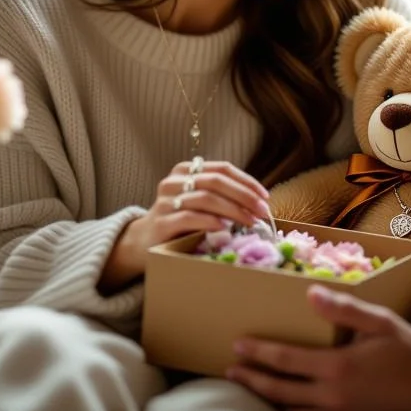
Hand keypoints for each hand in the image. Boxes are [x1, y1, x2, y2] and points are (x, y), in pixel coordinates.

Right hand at [102, 158, 270, 290]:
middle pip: (215, 181)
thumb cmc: (180, 220)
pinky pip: (189, 217)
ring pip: (205, 198)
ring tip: (250, 221)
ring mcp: (165, 201)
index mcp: (186, 170)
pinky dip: (210, 221)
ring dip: (233, 210)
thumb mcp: (200, 202)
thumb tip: (260, 202)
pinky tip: (224, 228)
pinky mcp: (161, 223)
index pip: (222, 169)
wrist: (145, 242)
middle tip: (262, 211)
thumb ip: (222, 195)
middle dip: (244, 196)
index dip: (246, 181)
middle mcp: (174, 181)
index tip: (265, 196)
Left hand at [228, 285, 410, 410]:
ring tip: (251, 386)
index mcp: (336, 367)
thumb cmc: (410, 354)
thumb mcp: (380, 323)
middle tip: (230, 370)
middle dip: (252, 379)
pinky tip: (285, 404)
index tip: (238, 344)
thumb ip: (344, 309)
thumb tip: (311, 293)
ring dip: (267, 397)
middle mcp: (332, 396)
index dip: (259, 352)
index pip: (285, 360)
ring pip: (291, 409)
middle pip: (279, 390)